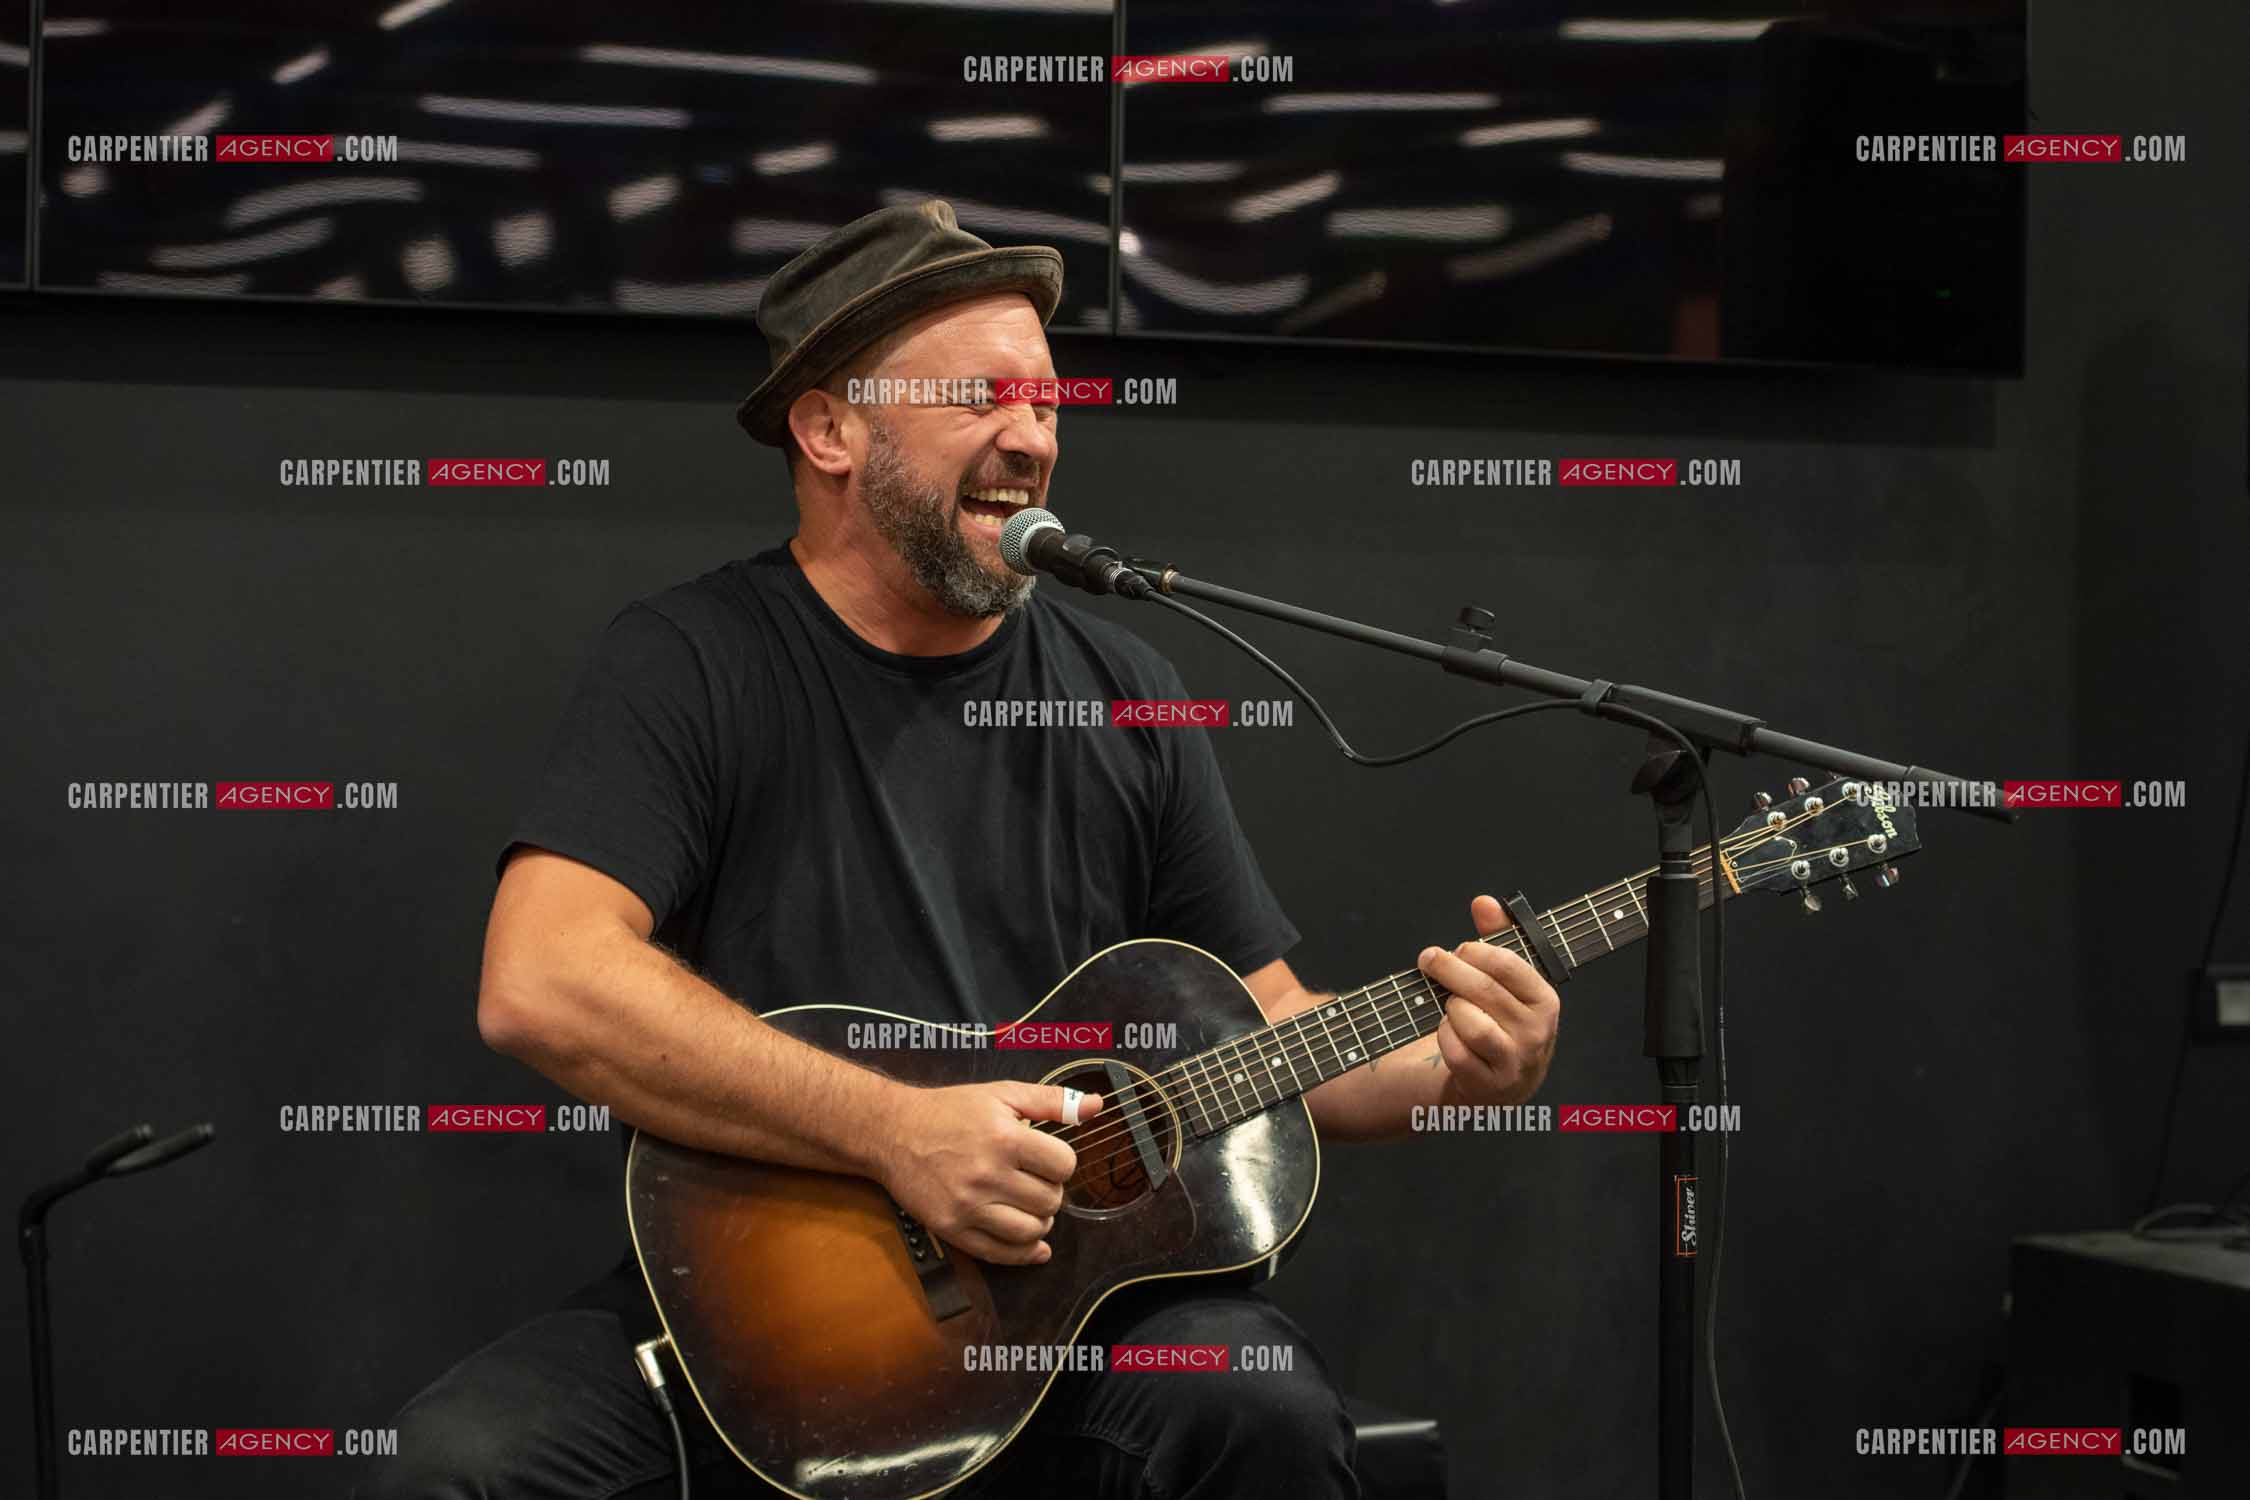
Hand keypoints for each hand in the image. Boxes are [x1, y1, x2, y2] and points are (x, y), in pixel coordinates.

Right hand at [873, 1080, 1102, 1265]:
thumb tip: (1096, 1106)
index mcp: (1005, 1138)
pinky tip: (1035, 1245)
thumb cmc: (950, 1110)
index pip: (1064, 1165)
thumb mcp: (1002, 1094)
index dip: (1061, 1162)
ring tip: (1029, 1206)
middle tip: (1035, 1181)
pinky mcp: (952, 1228)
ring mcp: (968, 1206)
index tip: (1047, 1159)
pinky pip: (1001, 1254)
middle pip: (1050, 1201)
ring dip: (1040, 1221)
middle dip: (1050, 1191)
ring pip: (1031, 1231)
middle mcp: (988, 1175)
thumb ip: (1052, 1101)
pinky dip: (1026, 1254)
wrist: (893, 1132)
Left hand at [1417, 894, 1560, 1106]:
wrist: (1501, 1082)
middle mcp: (1536, 1032)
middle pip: (1483, 990)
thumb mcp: (1507, 981)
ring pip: (1470, 1021)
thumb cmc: (1501, 1020)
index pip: (1508, 964)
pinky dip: (1445, 1036)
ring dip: (1450, 1008)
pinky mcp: (1489, 1084)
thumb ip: (1497, 938)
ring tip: (1450, 1005)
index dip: (1474, 950)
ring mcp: (1514, 1061)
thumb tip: (1484, 902)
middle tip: (1429, 960)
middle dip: (1448, 969)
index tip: (1457, 949)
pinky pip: (1455, 1051)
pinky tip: (1448, 1030)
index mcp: (1545, 1000)